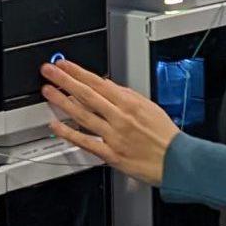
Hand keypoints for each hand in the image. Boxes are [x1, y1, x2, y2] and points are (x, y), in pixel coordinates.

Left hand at [41, 59, 178, 186]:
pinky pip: (86, 142)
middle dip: (65, 81)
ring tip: (49, 92)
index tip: (64, 65)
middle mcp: (120, 118)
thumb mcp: (149, 107)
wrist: (176, 160)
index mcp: (130, 103)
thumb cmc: (165, 136)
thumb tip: (107, 84)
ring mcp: (114, 136)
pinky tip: (56, 126)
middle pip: (87, 95)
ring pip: (83, 115)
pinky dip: (69, 133)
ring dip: (63, 102)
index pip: (99, 83)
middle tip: (49, 71)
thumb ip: (126, 95)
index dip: (79, 72)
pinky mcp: (111, 154)